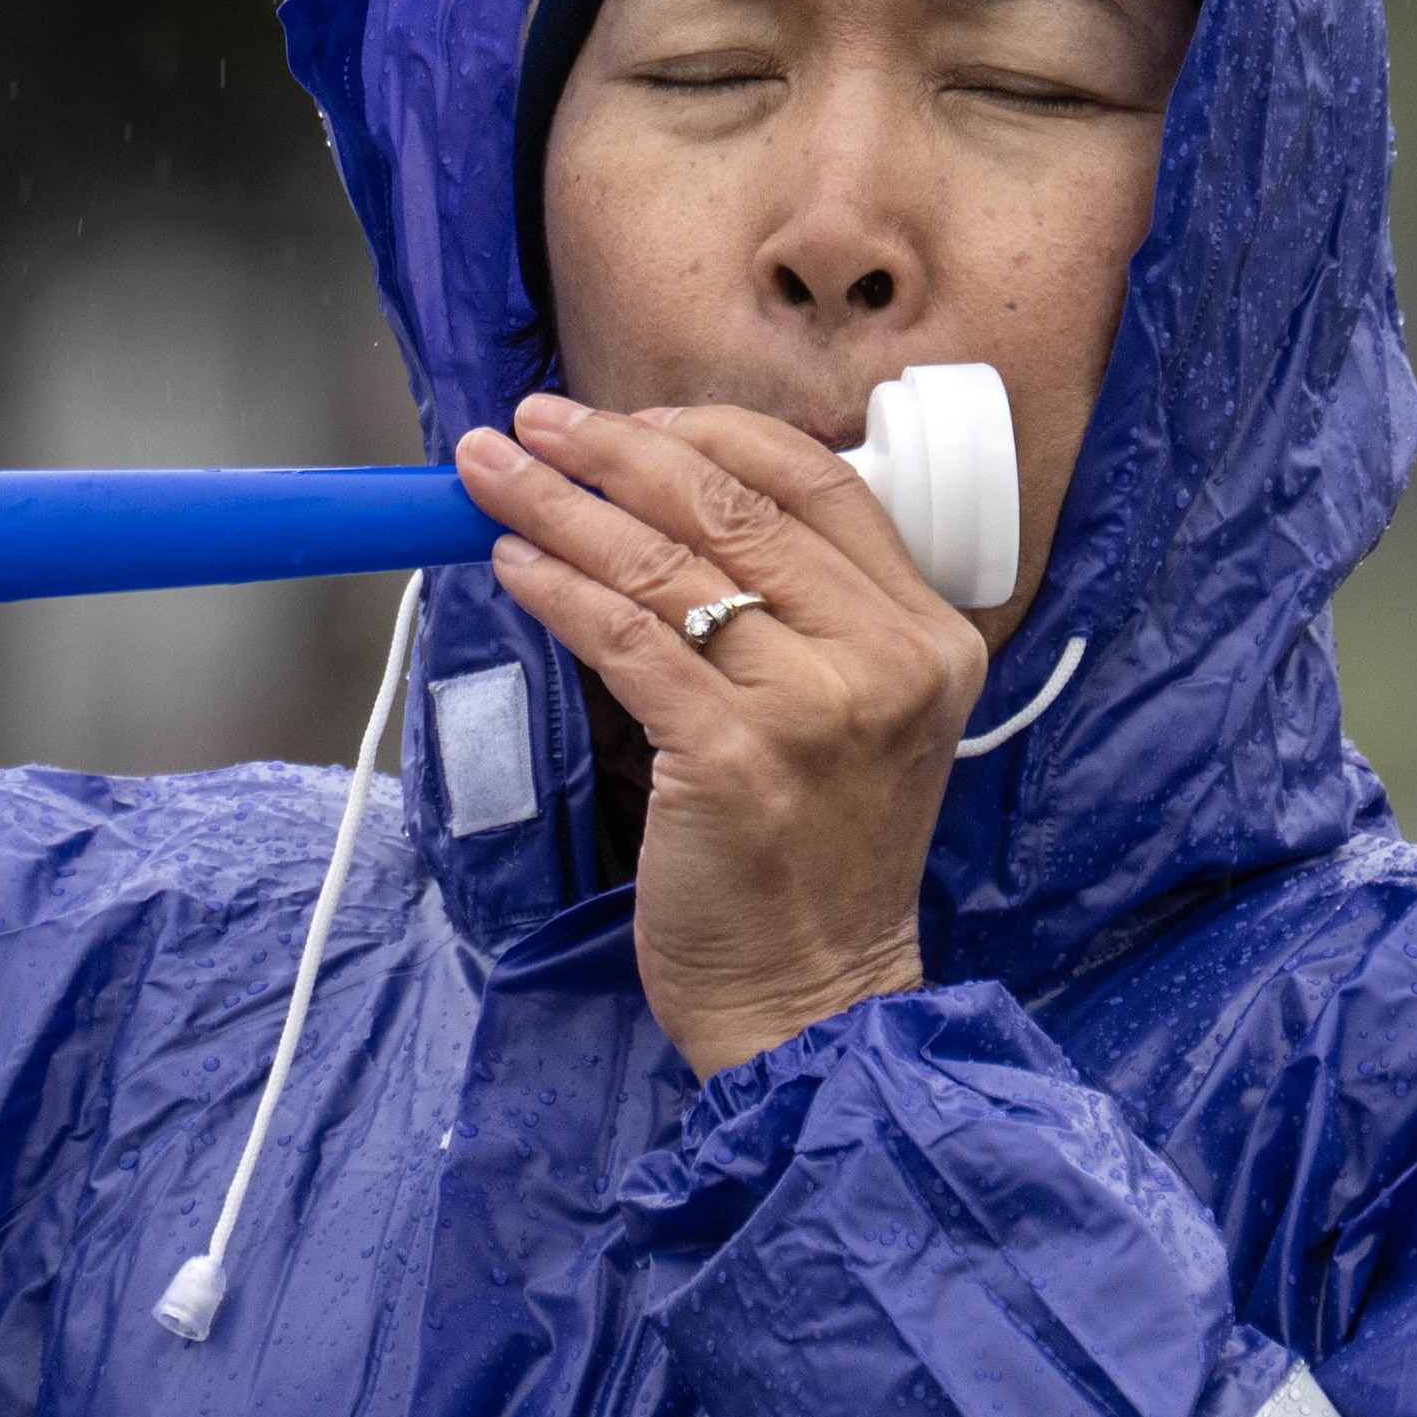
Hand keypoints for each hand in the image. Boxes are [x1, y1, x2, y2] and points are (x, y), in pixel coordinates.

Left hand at [454, 395, 985, 1075]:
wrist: (815, 998)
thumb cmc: (814, 862)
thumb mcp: (857, 721)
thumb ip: (805, 619)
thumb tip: (666, 512)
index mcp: (927, 635)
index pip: (817, 480)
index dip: (710, 432)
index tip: (629, 419)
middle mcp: (886, 659)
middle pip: (730, 507)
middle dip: (614, 450)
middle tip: (533, 422)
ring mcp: (813, 708)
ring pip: (665, 567)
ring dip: (560, 505)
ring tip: (489, 474)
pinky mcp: (732, 758)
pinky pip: (624, 638)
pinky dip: (556, 588)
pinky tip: (510, 562)